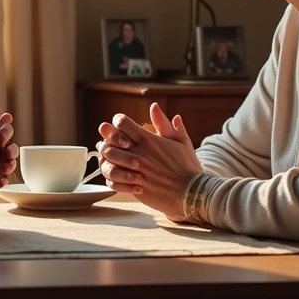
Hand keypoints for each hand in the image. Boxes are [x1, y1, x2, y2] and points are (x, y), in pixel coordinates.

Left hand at [97, 103, 202, 219]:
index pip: (121, 122)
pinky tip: (117, 177)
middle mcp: (139, 153)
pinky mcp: (134, 187)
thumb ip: (164, 123)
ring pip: (107, 162)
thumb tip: (154, 106)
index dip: (116, 123)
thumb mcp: (180, 140)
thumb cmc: (187, 166)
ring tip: (110, 161)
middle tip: (108, 144)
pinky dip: (111, 178)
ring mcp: (135, 171)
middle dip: (105, 141)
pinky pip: (112, 181)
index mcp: (148, 139)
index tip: (119, 129)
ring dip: (106, 160)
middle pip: (108, 141)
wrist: (193, 192)